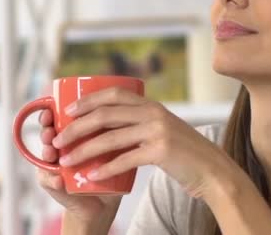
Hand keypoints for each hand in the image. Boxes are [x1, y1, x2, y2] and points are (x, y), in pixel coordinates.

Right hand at [37, 109, 121, 225]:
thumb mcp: (110, 145)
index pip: (56, 120)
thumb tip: (122, 110)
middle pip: (47, 135)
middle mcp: (59, 150)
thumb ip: (111, 129)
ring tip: (50, 151)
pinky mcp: (56, 187)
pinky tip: (57, 179)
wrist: (103, 199)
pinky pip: (49, 182)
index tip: (53, 108)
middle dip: (46, 131)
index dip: (51, 113)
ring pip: (45, 157)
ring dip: (46, 152)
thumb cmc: (107, 166)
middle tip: (50, 129)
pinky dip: (52, 180)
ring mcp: (56, 168)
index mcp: (70, 136)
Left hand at [52, 87, 240, 198]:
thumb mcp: (165, 130)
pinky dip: (105, 169)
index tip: (68, 111)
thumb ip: (143, 124)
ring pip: (110, 138)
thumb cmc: (185, 154)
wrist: (213, 170)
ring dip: (83, 150)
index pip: (115, 94)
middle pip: (106, 115)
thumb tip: (111, 126)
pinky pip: (125, 160)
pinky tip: (91, 177)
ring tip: (66, 161)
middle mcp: (154, 114)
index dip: (88, 100)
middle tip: (58, 140)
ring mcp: (158, 131)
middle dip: (77, 127)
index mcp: (153, 106)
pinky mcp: (161, 151)